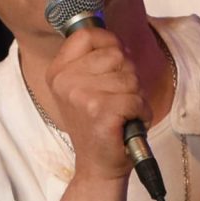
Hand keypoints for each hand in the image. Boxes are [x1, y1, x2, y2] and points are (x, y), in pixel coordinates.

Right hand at [45, 28, 149, 180]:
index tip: (115, 63)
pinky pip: (135, 99)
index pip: (87, 35)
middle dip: (128, 76)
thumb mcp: (87, 87)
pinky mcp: (100, 112)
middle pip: (115, 54)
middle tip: (118, 98)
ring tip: (123, 113)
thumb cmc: (98, 124)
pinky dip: (141, 112)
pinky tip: (129, 122)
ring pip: (130, 77)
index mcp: (59, 71)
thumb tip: (117, 40)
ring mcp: (81, 96)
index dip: (110, 43)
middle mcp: (65, 81)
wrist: (97, 166)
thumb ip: (97, 60)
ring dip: (136, 96)